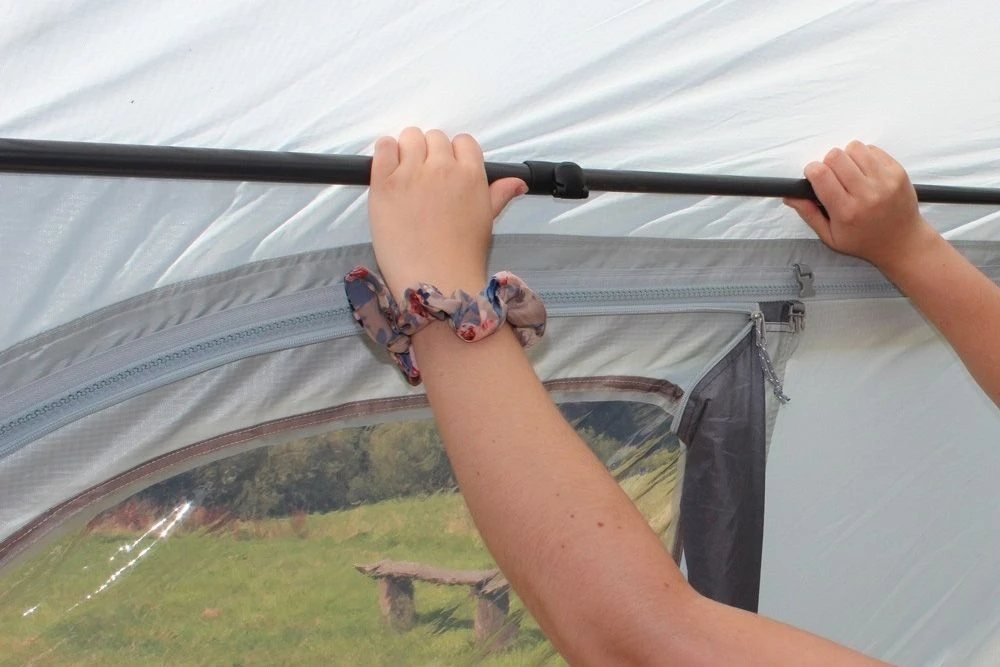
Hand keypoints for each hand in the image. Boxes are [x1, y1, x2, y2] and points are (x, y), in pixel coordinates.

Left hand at [367, 128, 527, 301]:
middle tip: (425, 179)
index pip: (463, 142)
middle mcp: (442, 168)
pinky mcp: (384, 183)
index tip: (448, 171)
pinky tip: (389, 169)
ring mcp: (411, 173)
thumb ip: (499, 194)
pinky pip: (383, 147)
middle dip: (430, 153)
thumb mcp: (486, 220)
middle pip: (435, 138)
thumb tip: (518, 182)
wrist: (434, 279)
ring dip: (408, 150)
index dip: (455, 154)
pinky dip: (385, 151)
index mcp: (470, 174)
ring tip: (406, 175)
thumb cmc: (461, 255)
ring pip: (410, 137)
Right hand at [784, 141, 933, 271]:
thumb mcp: (830, 236)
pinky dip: (864, 157)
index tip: (814, 176)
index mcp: (846, 211)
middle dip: (828, 163)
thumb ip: (809, 214)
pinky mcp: (898, 172)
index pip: (820, 175)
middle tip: (833, 177)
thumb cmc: (864, 241)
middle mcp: (866, 194)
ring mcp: (885, 181)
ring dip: (847, 157)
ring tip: (851, 173)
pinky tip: (865, 173)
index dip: (811, 170)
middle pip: (835, 156)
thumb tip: (789, 195)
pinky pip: (873, 149)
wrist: (902, 242)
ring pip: (854, 148)